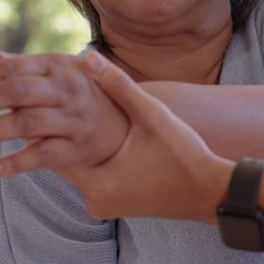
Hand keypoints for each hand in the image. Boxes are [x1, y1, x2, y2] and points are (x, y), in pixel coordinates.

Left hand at [0, 43, 128, 177]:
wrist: (127, 124)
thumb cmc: (80, 98)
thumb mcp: (55, 76)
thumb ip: (17, 67)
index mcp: (57, 65)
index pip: (10, 68)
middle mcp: (68, 88)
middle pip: (15, 91)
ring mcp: (75, 117)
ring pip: (26, 122)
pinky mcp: (79, 147)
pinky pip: (43, 155)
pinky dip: (15, 163)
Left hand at [69, 51, 229, 222]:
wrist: (212, 192)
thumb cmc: (184, 154)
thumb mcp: (152, 115)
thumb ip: (118, 86)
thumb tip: (88, 55)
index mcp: (97, 182)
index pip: (54, 150)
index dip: (53, 125)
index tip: (50, 104)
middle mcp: (96, 201)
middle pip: (68, 160)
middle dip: (69, 135)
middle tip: (61, 109)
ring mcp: (108, 207)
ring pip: (84, 170)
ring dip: (85, 149)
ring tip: (82, 122)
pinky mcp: (120, 207)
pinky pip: (99, 181)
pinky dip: (100, 162)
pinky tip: (110, 142)